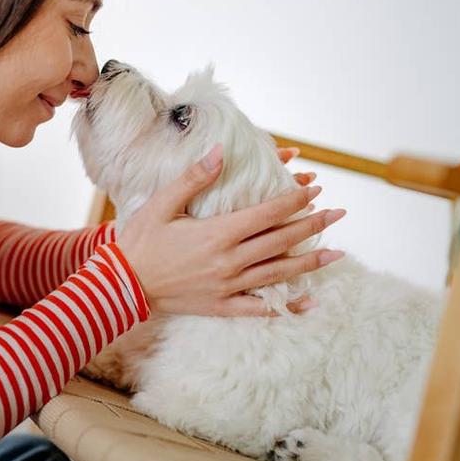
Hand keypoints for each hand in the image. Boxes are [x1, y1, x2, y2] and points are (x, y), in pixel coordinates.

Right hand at [115, 145, 344, 316]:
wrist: (121, 285)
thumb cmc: (139, 241)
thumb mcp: (162, 204)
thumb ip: (193, 179)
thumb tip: (220, 152)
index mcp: (218, 233)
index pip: (267, 214)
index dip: (293, 201)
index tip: (313, 190)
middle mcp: (229, 261)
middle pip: (281, 241)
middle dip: (312, 225)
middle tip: (338, 213)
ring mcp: (228, 286)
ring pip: (279, 273)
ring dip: (310, 261)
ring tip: (337, 253)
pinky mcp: (222, 306)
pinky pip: (261, 308)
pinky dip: (287, 305)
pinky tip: (307, 302)